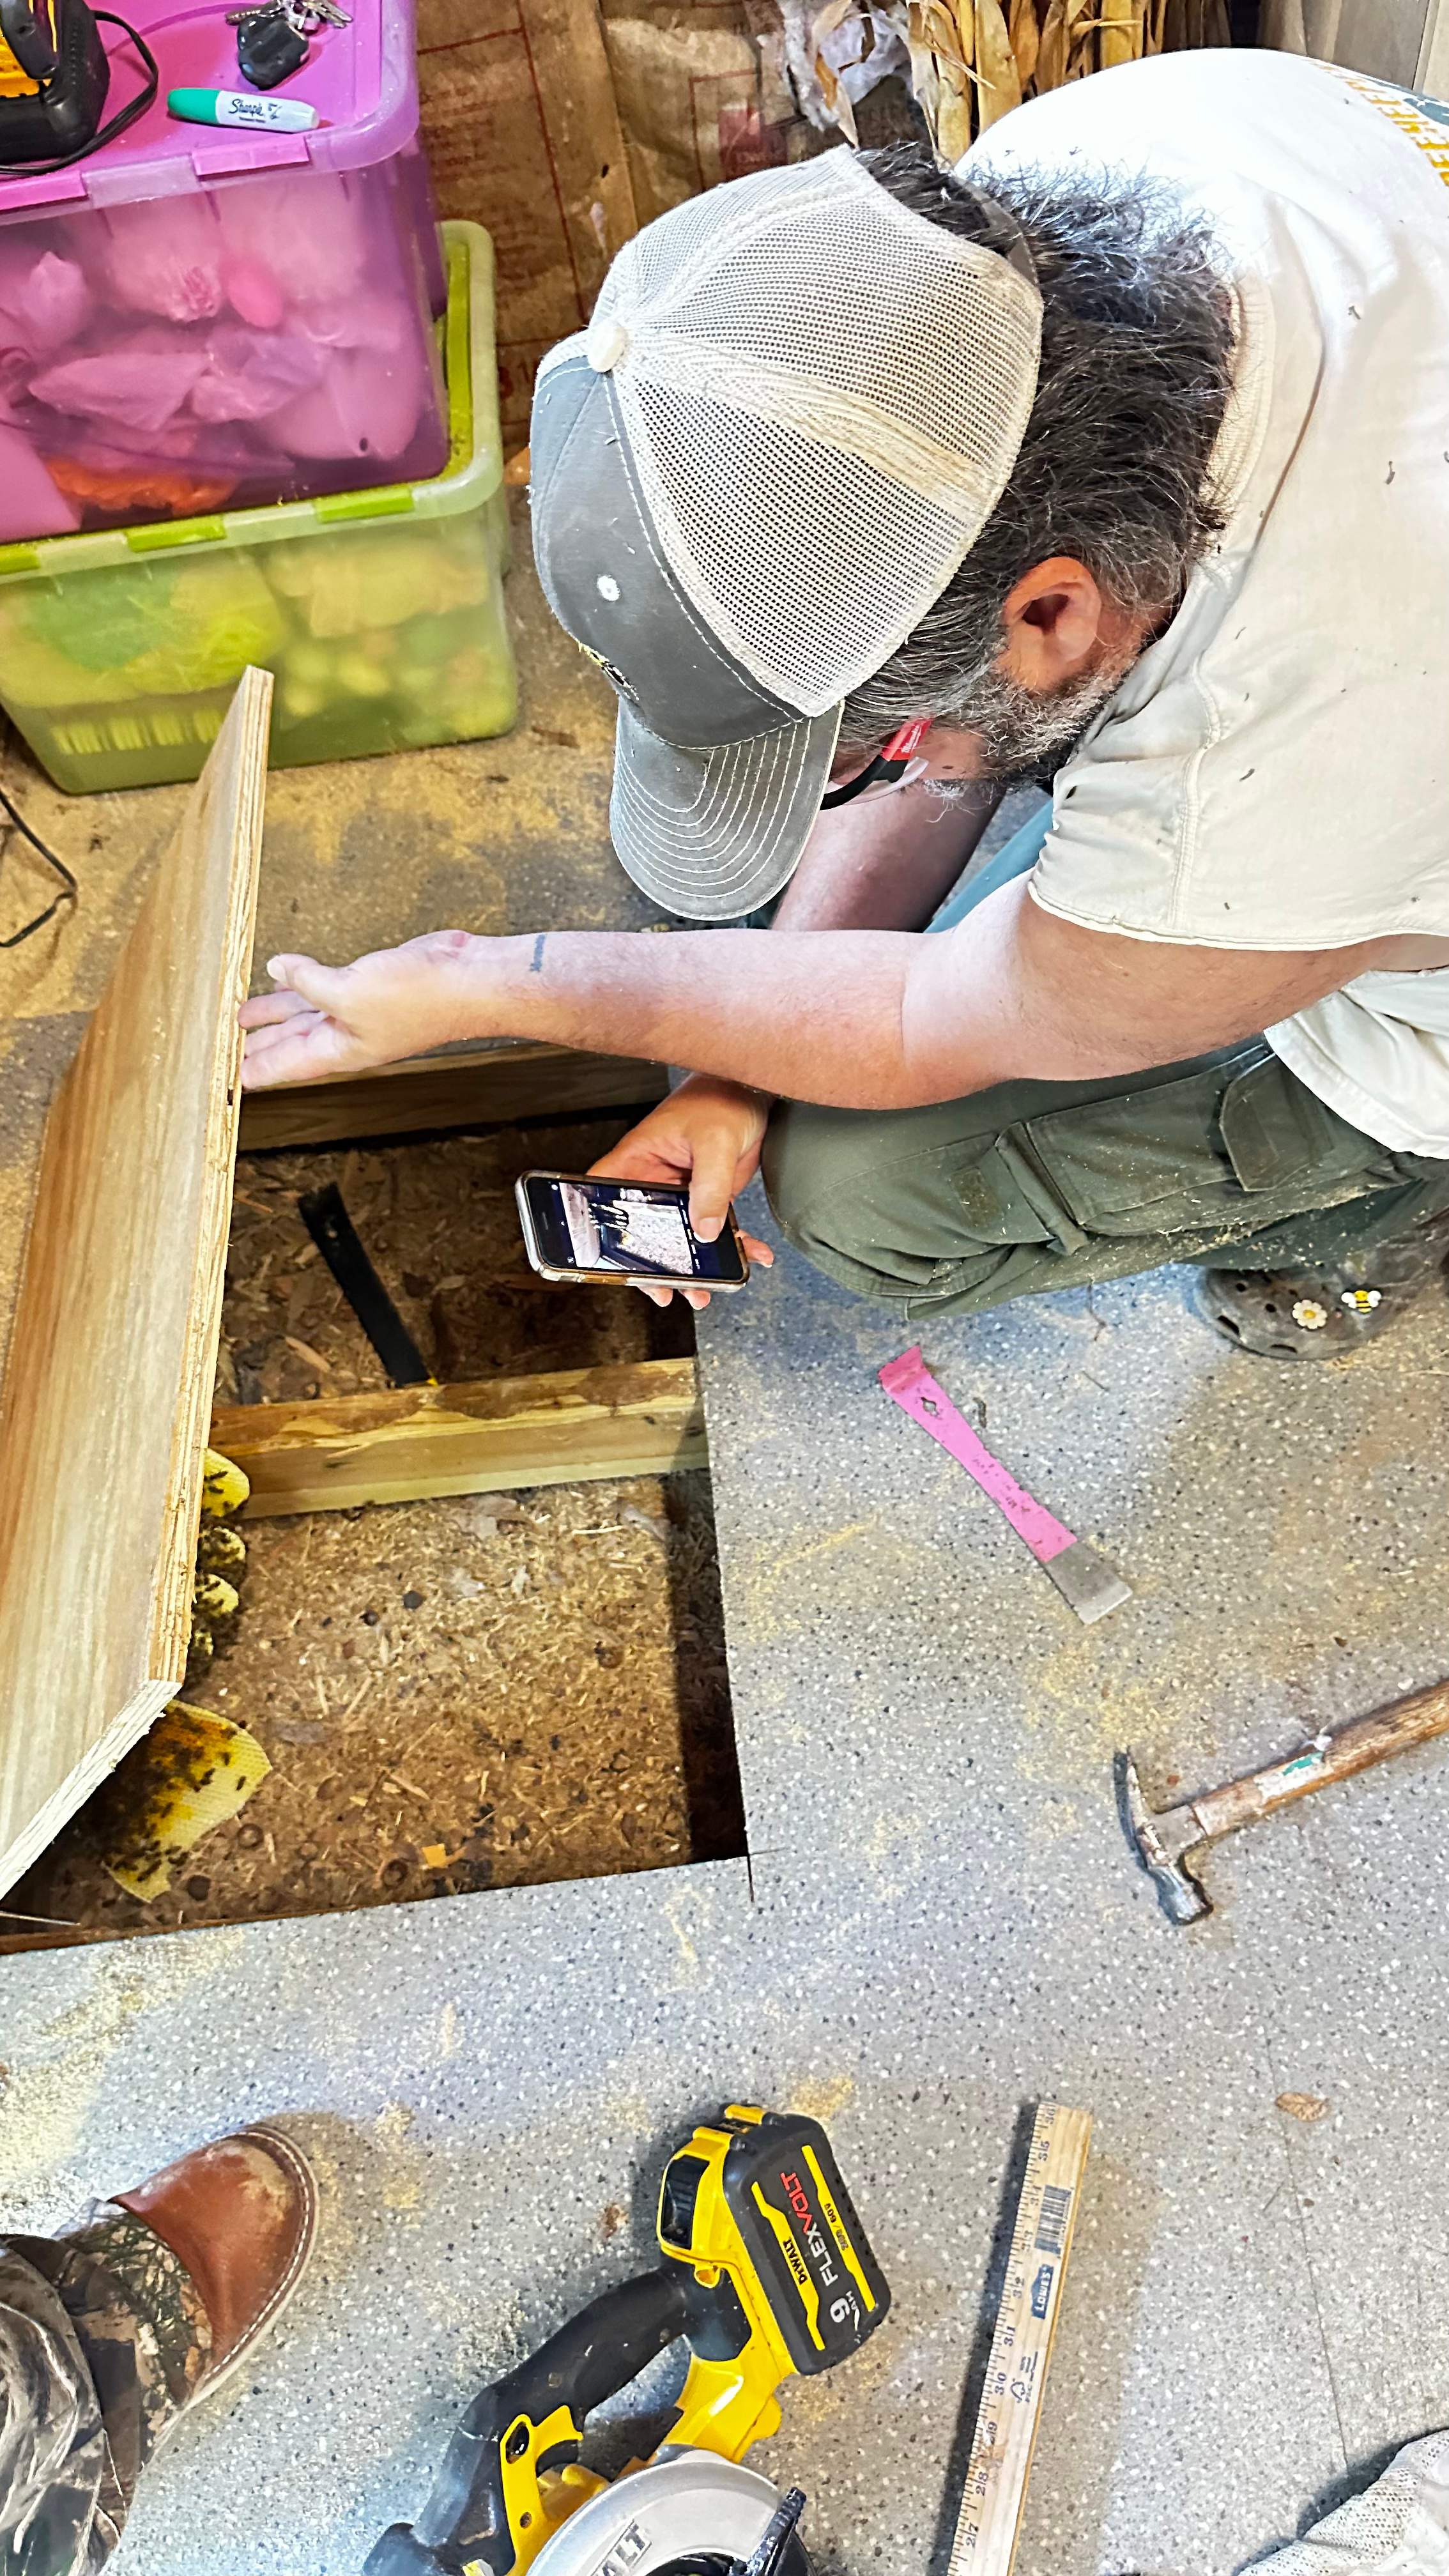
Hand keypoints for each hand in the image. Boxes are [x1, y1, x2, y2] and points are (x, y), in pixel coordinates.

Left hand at [239, 931, 477, 1087]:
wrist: (468, 979)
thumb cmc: (421, 998)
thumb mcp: (348, 991)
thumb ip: (307, 982)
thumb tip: (278, 968)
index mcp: (339, 1051)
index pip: (285, 1067)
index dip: (253, 1071)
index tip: (226, 1080)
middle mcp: (346, 1036)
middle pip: (290, 1044)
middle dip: (258, 1044)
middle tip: (226, 1046)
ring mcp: (359, 1011)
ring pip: (304, 1015)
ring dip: (274, 1013)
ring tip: (243, 1014)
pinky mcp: (370, 985)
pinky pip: (324, 987)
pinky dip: (301, 982)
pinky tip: (285, 974)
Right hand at [589, 1075, 774, 1309]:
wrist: (755, 1090)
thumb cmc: (721, 1097)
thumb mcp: (715, 1141)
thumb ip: (710, 1185)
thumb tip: (705, 1230)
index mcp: (636, 1160)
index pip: (604, 1198)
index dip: (600, 1232)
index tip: (612, 1263)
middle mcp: (653, 1179)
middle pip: (642, 1230)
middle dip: (655, 1266)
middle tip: (668, 1292)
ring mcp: (681, 1190)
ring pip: (679, 1237)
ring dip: (695, 1267)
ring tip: (705, 1292)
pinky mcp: (709, 1195)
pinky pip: (715, 1228)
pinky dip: (734, 1246)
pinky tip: (752, 1256)